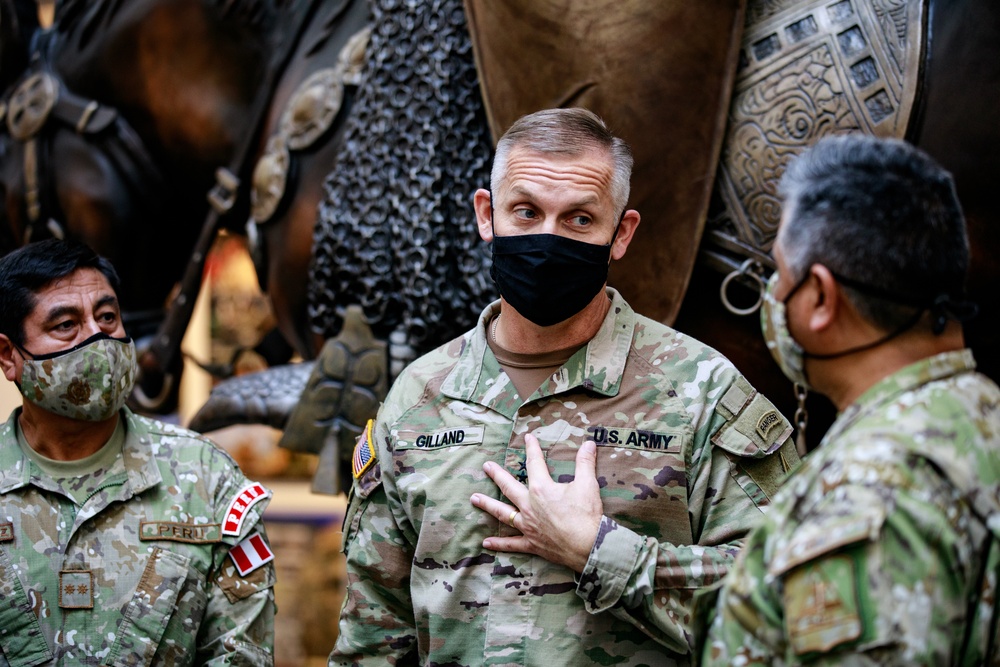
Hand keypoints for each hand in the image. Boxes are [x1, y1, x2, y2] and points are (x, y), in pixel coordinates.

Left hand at [470, 433, 602, 572]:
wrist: (589, 546)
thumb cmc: (587, 515)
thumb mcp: (587, 484)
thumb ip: (585, 462)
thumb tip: (589, 443)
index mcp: (541, 488)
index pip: (534, 463)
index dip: (532, 448)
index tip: (528, 438)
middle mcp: (529, 505)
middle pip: (508, 487)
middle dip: (496, 475)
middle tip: (485, 466)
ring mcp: (528, 525)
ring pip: (502, 513)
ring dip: (487, 504)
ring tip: (474, 498)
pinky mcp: (531, 543)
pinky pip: (511, 543)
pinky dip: (499, 543)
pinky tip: (486, 542)